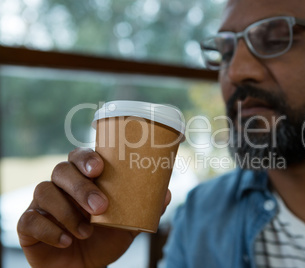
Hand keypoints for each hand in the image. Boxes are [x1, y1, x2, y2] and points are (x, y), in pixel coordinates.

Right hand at [17, 148, 171, 267]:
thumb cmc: (105, 240)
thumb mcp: (128, 224)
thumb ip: (145, 209)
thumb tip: (166, 193)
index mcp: (83, 180)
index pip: (78, 156)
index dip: (85, 157)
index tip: (99, 168)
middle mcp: (60, 187)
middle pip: (61, 170)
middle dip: (80, 187)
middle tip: (100, 207)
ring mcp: (41, 204)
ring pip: (44, 191)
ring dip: (67, 212)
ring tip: (86, 231)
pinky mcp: (29, 225)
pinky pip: (30, 220)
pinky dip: (50, 230)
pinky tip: (66, 241)